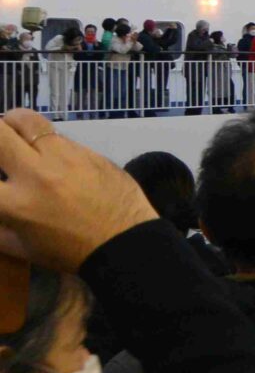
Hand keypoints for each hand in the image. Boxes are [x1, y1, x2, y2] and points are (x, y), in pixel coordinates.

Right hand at [0, 109, 158, 270]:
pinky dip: (44, 140)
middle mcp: (36, 173)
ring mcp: (65, 157)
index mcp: (15, 203)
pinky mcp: (87, 150)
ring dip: (13, 123)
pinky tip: (47, 152)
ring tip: (12, 132)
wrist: (124, 241)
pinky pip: (57, 135)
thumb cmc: (69, 252)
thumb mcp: (22, 247)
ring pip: (27, 120)